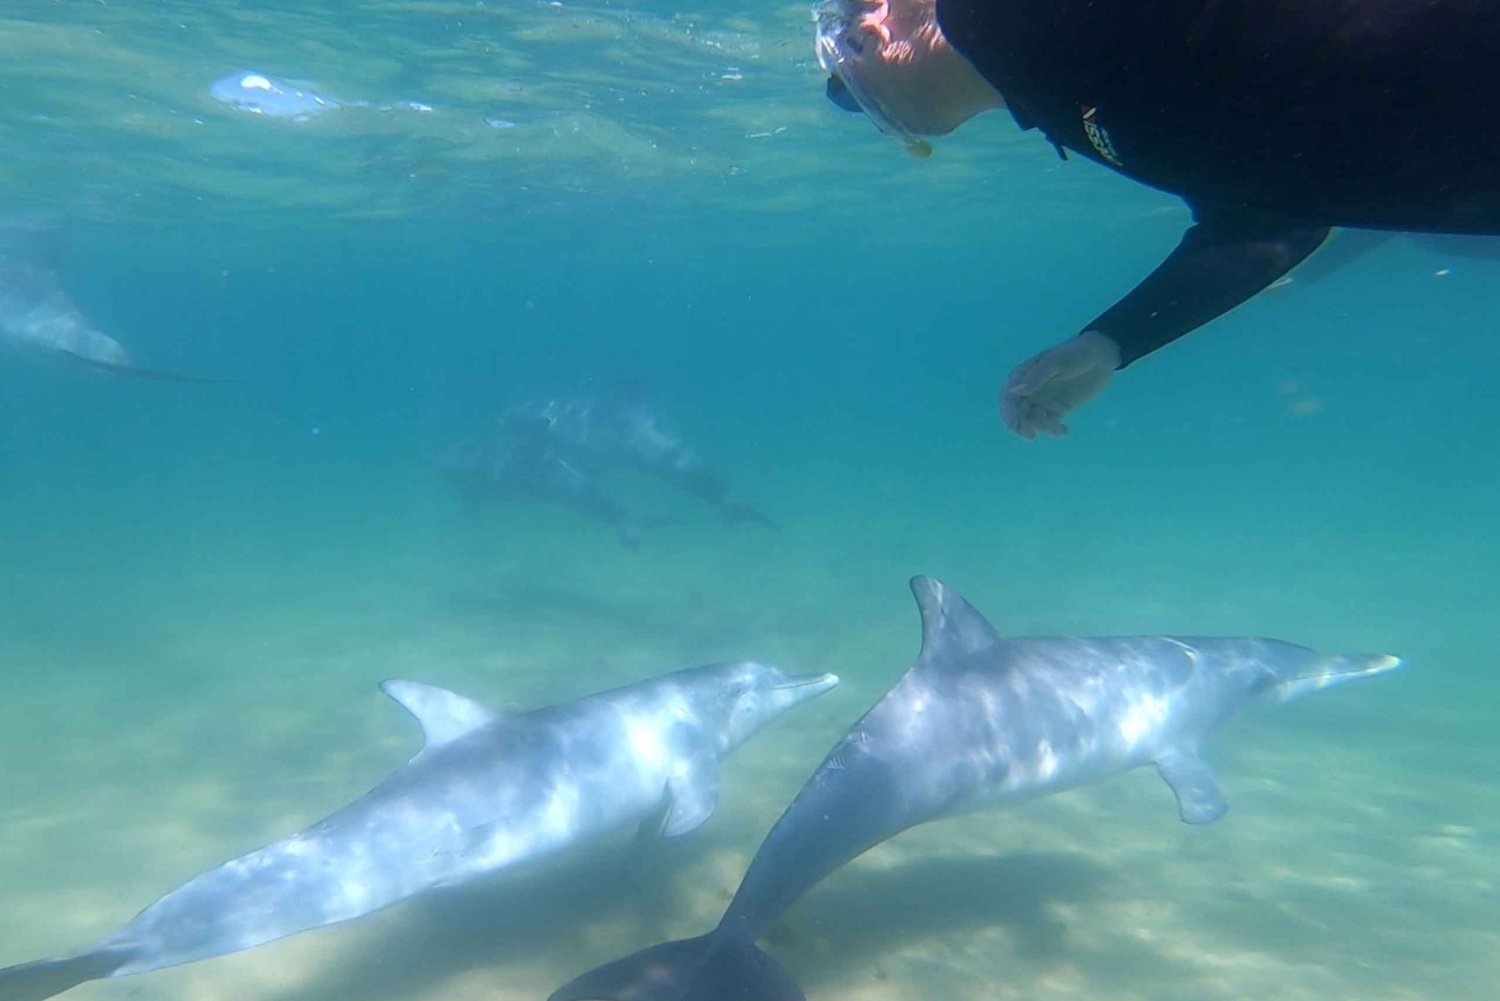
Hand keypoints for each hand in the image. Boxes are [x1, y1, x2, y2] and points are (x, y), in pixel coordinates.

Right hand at [999, 330, 1120, 438]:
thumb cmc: (1076, 353)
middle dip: (1020, 425)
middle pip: (1016, 412)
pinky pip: (1049, 424)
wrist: (1102, 357)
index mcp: (1023, 375)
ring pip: (1032, 421)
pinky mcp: (1057, 411)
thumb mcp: (1057, 361)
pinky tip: (1064, 430)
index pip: (1008, 396)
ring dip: (1039, 427)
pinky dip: (1054, 430)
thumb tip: (1015, 391)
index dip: (1008, 412)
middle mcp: (1029, 390)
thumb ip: (1037, 376)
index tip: (1014, 426)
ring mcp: (1042, 401)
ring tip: (1056, 427)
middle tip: (1030, 435)